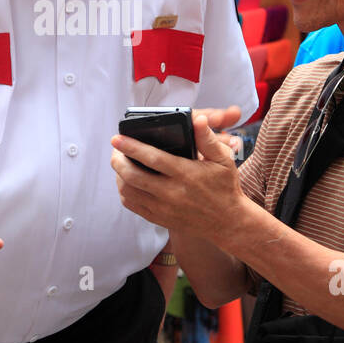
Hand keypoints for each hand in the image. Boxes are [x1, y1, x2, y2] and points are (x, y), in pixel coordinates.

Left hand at [111, 111, 246, 245]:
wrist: (228, 223)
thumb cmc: (225, 187)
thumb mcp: (223, 160)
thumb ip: (208, 139)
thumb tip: (198, 120)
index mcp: (186, 174)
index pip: (152, 158)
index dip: (131, 147)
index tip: (116, 138)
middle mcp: (171, 193)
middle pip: (133, 176)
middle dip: (118, 161)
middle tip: (115, 150)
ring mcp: (163, 208)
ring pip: (128, 192)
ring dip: (119, 176)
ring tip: (120, 164)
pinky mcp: (159, 219)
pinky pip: (133, 206)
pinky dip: (124, 192)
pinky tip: (127, 182)